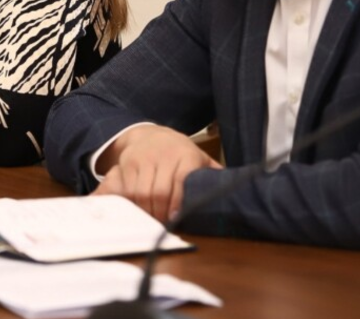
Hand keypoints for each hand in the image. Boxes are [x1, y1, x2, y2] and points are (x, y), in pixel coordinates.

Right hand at [92, 125, 221, 222]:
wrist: (150, 135)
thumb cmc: (180, 154)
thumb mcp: (199, 159)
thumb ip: (212, 176)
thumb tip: (234, 197)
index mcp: (185, 154)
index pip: (180, 180)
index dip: (178, 203)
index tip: (177, 218)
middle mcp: (161, 154)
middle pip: (157, 192)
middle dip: (160, 213)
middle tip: (163, 224)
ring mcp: (141, 158)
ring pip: (139, 193)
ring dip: (144, 211)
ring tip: (151, 219)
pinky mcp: (125, 163)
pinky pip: (125, 190)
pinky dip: (129, 204)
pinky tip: (136, 210)